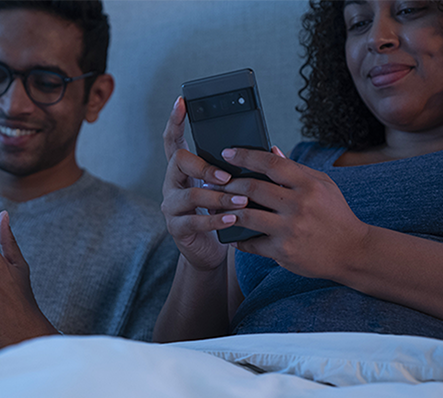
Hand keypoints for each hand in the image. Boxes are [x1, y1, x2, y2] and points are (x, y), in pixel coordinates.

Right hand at [160, 97, 246, 270]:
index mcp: (184, 168)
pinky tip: (232, 219)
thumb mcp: (229, 188)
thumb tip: (271, 150)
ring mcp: (171, 206)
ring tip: (240, 202)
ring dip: (218, 197)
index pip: (173, 139)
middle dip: (204, 167)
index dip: (175, 121)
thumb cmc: (223, 213)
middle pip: (179, 161)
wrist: (209, 250)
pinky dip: (215, 219)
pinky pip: (194, 221)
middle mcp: (172, 183)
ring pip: (190, 194)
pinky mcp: (177, 228)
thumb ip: (240, 169)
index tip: (182, 102)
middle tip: (227, 176)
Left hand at [220, 147, 370, 279]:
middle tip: (213, 182)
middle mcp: (298, 205)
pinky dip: (238, 238)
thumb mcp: (323, 186)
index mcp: (308, 185)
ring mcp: (289, 230)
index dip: (245, 156)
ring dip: (226, 210)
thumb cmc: (336, 215)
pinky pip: (251, 243)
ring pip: (246, 216)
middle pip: (252, 188)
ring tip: (215, 206)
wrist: (353, 251)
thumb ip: (296, 169)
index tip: (226, 153)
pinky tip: (230, 233)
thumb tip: (271, 151)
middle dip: (228, 184)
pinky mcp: (283, 251)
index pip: (270, 163)